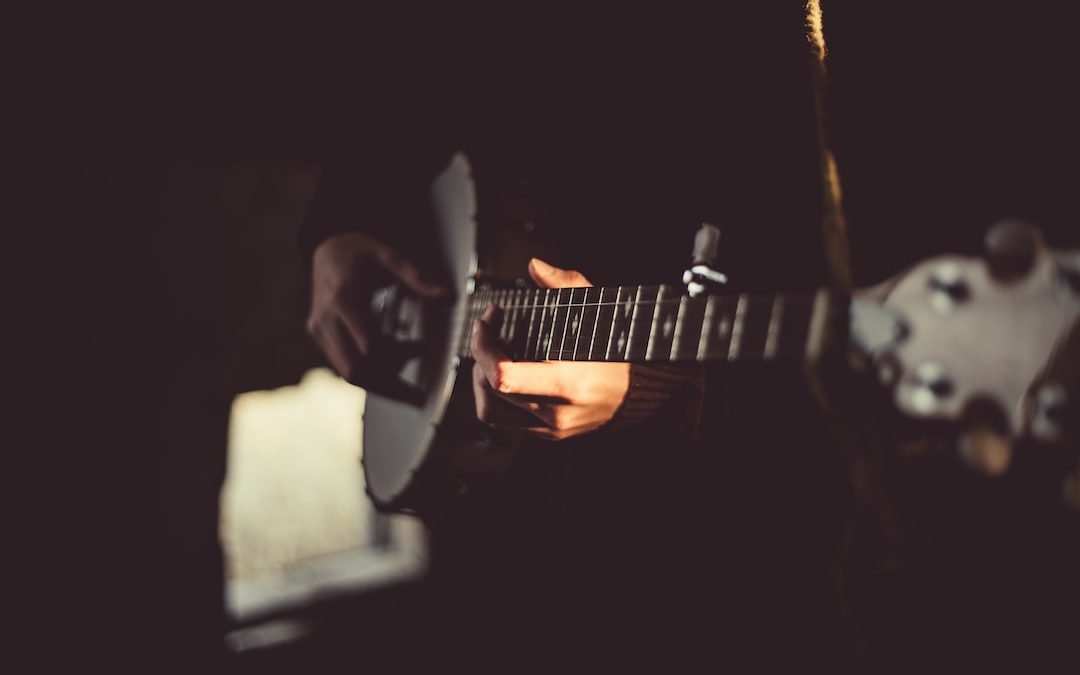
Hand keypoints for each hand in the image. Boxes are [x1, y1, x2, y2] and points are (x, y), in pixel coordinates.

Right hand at [307, 232, 445, 381]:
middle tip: (418, 394)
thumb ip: (417, 278)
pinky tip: (396, 359)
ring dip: (381, 380)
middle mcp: (327, 319)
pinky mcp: (321, 338)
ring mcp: (321, 331)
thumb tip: (448, 296)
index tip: (423, 351)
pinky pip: (345, 365)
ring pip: (349, 373)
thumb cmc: (359, 252)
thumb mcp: (390, 257)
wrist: (326, 249)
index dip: (395, 356)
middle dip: (388, 384)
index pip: (367, 344)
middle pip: (355, 369)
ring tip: (411, 382)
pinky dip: (371, 370)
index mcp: (344, 298)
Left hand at [471, 258, 630, 440]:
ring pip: (489, 410)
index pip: (502, 376)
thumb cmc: (616, 347)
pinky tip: (504, 374)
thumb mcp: (595, 308)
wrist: (639, 390)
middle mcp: (556, 412)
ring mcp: (550, 427)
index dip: (484, 346)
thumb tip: (535, 267)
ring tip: (492, 354)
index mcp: (567, 384)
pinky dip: (494, 396)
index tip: (489, 321)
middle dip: (481, 352)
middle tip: (489, 329)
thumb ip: (564, 284)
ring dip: (481, 378)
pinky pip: (503, 420)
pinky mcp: (547, 434)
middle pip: (490, 388)